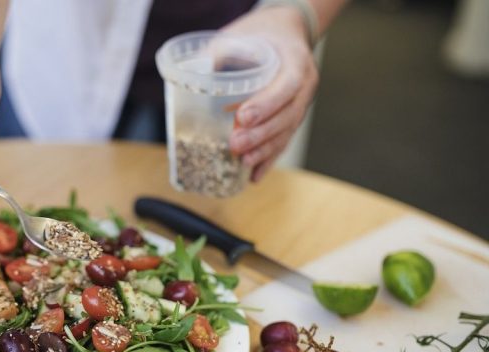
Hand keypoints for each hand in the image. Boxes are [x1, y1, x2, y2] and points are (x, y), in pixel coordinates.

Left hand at [220, 6, 318, 181]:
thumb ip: (219, 52)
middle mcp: (304, 86)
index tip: (243, 117)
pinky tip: (253, 176)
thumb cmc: (261, 34)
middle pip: (288, 116)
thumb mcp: (242, 34)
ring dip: (264, 151)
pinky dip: (268, 160)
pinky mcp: (291, 118)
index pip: (287, 86)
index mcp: (296, 62)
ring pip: (286, 132)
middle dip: (261, 134)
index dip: (266, 104)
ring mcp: (300, 104)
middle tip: (235, 144)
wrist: (285, 33)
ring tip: (244, 162)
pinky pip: (282, 142)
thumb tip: (189, 72)